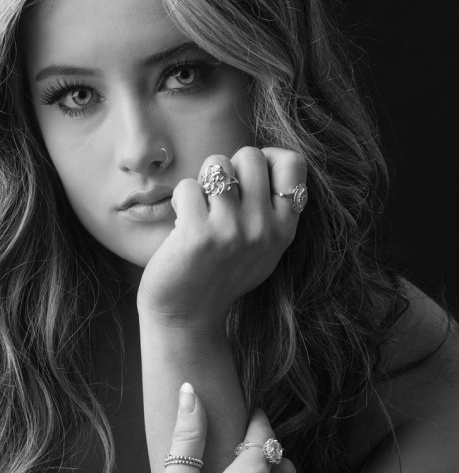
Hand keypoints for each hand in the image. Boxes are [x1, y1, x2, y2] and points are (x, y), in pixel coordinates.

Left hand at [136, 146, 305, 331]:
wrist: (187, 317)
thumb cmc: (220, 275)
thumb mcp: (263, 248)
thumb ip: (270, 210)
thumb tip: (266, 158)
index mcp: (284, 229)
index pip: (294, 163)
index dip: (268, 158)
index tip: (248, 177)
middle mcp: (264, 228)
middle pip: (251, 155)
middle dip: (228, 167)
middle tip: (217, 197)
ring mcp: (232, 231)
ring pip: (217, 164)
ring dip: (201, 181)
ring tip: (199, 208)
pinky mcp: (198, 234)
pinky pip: (187, 186)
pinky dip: (179, 200)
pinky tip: (181, 224)